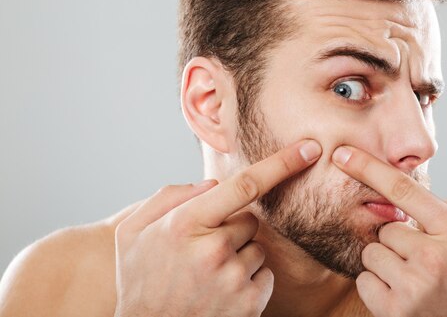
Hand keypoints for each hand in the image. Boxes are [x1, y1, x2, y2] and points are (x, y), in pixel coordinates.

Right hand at [113, 139, 321, 316]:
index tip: (310, 148)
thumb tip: (213, 184)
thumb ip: (169, 196)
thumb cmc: (140, 279)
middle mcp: (214, 250)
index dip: (282, 163)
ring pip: (257, 247)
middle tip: (202, 251)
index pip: (244, 184)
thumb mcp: (133, 231)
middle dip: (232, 227)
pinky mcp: (250, 303)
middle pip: (249, 219)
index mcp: (185, 225)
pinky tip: (220, 291)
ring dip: (239, 255)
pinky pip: (265, 273)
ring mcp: (234, 279)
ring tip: (207, 275)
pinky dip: (249, 279)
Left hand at [331, 146, 446, 316]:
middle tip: (426, 264)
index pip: (404, 190)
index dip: (369, 168)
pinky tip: (404, 299)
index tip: (344, 153)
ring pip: (373, 253)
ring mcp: (413, 286)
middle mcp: (434, 258)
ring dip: (387, 265)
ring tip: (417, 282)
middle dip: (399, 242)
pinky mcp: (394, 311)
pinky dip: (377, 288)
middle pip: (386, 228)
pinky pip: (364, 281)